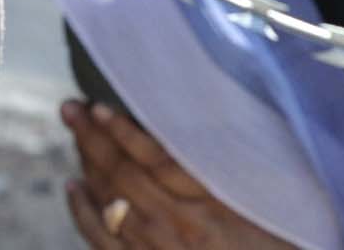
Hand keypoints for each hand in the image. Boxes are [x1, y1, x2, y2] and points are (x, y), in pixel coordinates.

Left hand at [62, 98, 287, 249]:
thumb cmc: (272, 240)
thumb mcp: (261, 201)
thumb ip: (226, 168)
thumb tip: (195, 129)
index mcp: (212, 205)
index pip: (158, 160)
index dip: (125, 132)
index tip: (101, 106)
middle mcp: (179, 228)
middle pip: (125, 176)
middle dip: (92, 138)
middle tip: (70, 106)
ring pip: (111, 201)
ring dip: (86, 163)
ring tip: (73, 127)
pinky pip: (102, 241)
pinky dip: (83, 211)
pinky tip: (74, 186)